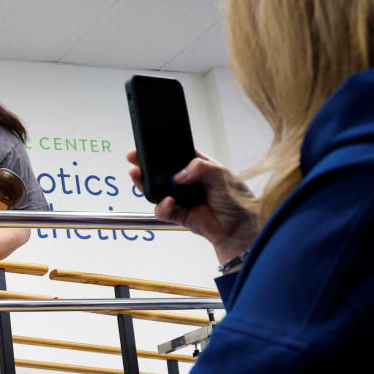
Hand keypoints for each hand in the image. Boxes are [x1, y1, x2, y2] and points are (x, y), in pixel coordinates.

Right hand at [127, 149, 257, 263]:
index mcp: (196, 165)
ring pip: (155, 190)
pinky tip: (168, 201)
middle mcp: (186, 181)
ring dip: (145, 185)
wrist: (239, 227)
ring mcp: (180, 197)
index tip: (147, 146)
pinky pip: (163, 210)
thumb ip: (200, 168)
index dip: (160, 150)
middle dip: (144, 165)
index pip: (174, 154)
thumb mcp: (221, 174)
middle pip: (159, 172)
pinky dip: (162, 206)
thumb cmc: (236, 199)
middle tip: (134, 159)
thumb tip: (180, 175)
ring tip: (139, 177)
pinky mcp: (178, 214)